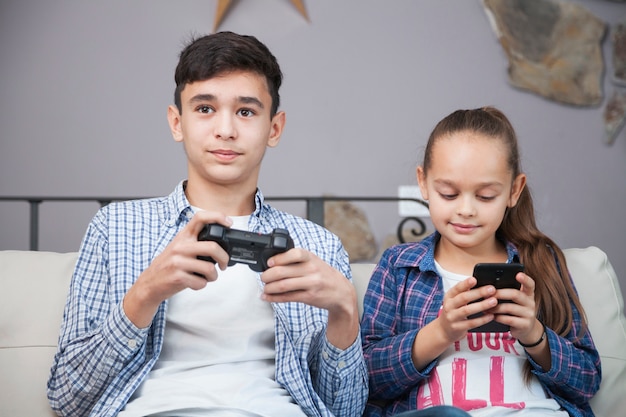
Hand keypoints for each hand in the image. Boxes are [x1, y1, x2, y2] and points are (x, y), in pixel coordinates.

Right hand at [123, 211, 232, 327]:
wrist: (149, 283)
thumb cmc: (168, 265)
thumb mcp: (179, 248)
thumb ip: (196, 242)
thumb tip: (221, 244)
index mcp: (183, 236)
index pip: (200, 218)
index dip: (217, 217)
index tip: (228, 223)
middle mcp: (180, 247)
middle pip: (212, 247)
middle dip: (224, 258)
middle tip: (224, 264)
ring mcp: (178, 262)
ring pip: (209, 268)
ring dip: (213, 276)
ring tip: (209, 277)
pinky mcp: (177, 277)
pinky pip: (201, 282)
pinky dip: (202, 285)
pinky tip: (196, 282)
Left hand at [260, 248, 358, 348]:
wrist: (342, 292)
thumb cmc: (324, 274)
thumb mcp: (314, 262)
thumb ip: (297, 260)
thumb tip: (273, 262)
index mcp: (311, 258)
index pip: (294, 254)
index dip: (278, 258)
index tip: (269, 263)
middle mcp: (311, 270)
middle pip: (283, 272)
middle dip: (268, 276)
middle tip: (263, 278)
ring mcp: (311, 284)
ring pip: (283, 286)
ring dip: (269, 288)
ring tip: (265, 288)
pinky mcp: (309, 297)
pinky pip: (288, 297)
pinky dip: (274, 298)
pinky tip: (267, 297)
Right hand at [411, 277, 497, 369]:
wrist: (443, 330)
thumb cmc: (453, 312)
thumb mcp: (455, 301)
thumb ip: (464, 293)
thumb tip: (482, 285)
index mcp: (449, 296)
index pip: (456, 288)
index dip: (465, 284)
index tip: (475, 279)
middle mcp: (449, 306)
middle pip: (464, 298)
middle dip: (479, 293)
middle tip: (492, 289)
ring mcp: (452, 317)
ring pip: (467, 310)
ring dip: (482, 305)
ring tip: (494, 301)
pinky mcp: (457, 328)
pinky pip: (471, 323)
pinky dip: (482, 319)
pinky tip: (491, 316)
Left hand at [490, 272, 537, 340]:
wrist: (526, 330)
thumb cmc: (516, 311)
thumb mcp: (516, 301)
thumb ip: (508, 292)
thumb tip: (489, 286)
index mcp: (528, 294)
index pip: (530, 284)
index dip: (525, 279)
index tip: (518, 274)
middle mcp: (531, 303)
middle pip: (515, 294)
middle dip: (499, 293)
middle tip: (487, 293)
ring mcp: (529, 314)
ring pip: (509, 308)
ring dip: (494, 307)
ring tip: (485, 307)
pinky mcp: (524, 325)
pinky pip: (508, 319)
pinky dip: (498, 317)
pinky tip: (491, 316)